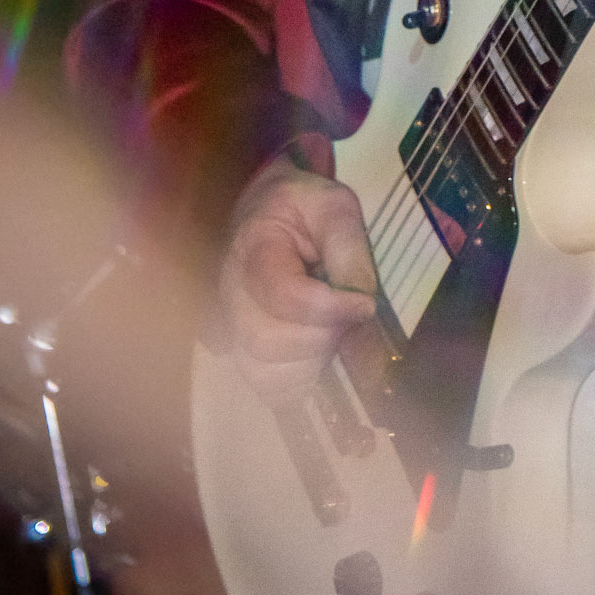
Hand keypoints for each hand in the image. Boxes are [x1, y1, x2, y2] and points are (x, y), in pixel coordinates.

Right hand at [216, 157, 377, 406]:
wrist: (266, 213)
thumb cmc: (303, 209)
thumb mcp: (334, 207)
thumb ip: (350, 249)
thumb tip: (362, 301)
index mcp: (254, 248)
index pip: (284, 294)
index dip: (330, 308)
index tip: (365, 303)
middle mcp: (230, 294)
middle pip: (269, 341)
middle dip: (322, 337)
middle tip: (347, 315)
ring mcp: (229, 326)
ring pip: (264, 371)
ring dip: (311, 363)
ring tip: (331, 333)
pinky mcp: (240, 351)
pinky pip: (265, 388)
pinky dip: (299, 383)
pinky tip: (316, 356)